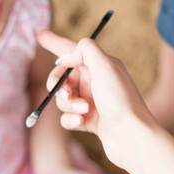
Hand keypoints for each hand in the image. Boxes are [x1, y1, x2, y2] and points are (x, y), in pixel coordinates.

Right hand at [37, 32, 159, 171]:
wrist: (133, 138)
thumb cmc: (121, 101)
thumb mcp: (106, 66)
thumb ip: (85, 49)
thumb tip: (68, 55)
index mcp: (101, 64)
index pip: (73, 49)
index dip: (56, 43)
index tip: (40, 36)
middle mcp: (96, 81)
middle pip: (62, 76)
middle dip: (58, 84)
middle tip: (65, 93)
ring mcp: (92, 101)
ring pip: (63, 98)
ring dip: (69, 104)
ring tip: (84, 110)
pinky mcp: (89, 120)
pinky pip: (67, 116)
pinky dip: (71, 119)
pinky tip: (82, 123)